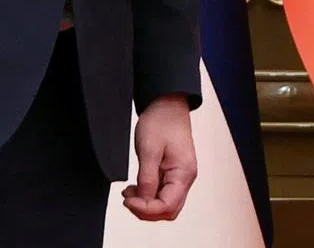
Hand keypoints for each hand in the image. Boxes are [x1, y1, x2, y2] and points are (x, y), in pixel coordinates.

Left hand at [122, 94, 196, 220]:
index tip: (128, 200)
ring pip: (165, 204)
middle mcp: (186, 177)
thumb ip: (147, 178)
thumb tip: (144, 201)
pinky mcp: (173, 172)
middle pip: (168, 210)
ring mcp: (180, 175)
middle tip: (128, 200)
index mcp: (184, 172)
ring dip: (146, 204)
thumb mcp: (149, 150)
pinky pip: (162, 193)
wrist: (167, 103)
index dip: (145, 209)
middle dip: (146, 211)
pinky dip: (148, 196)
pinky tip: (135, 188)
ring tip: (129, 194)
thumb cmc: (161, 120)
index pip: (167, 206)